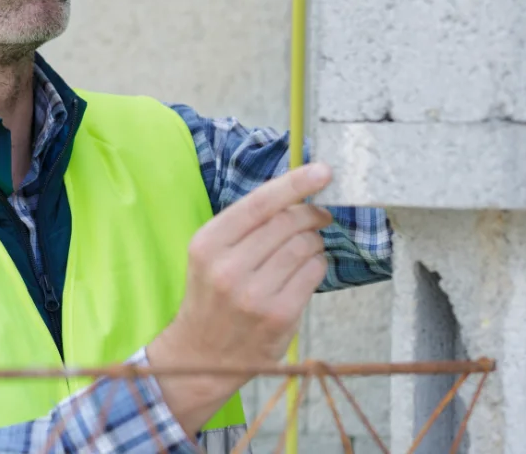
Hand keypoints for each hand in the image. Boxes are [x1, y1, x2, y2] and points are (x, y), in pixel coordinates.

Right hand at [146, 163, 332, 435]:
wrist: (202, 354)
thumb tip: (296, 196)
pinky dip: (317, 265)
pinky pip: (313, 274)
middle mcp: (228, 268)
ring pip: (305, 247)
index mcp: (208, 243)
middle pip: (288, 223)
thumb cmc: (211, 294)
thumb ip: (245, 225)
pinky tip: (305, 270)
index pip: (260, 203)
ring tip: (305, 248)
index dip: (295, 183)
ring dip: (314, 242)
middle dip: (310, 214)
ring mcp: (255, 294)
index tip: (323, 171)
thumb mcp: (211, 253)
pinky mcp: (279, 316)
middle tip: (319, 215)